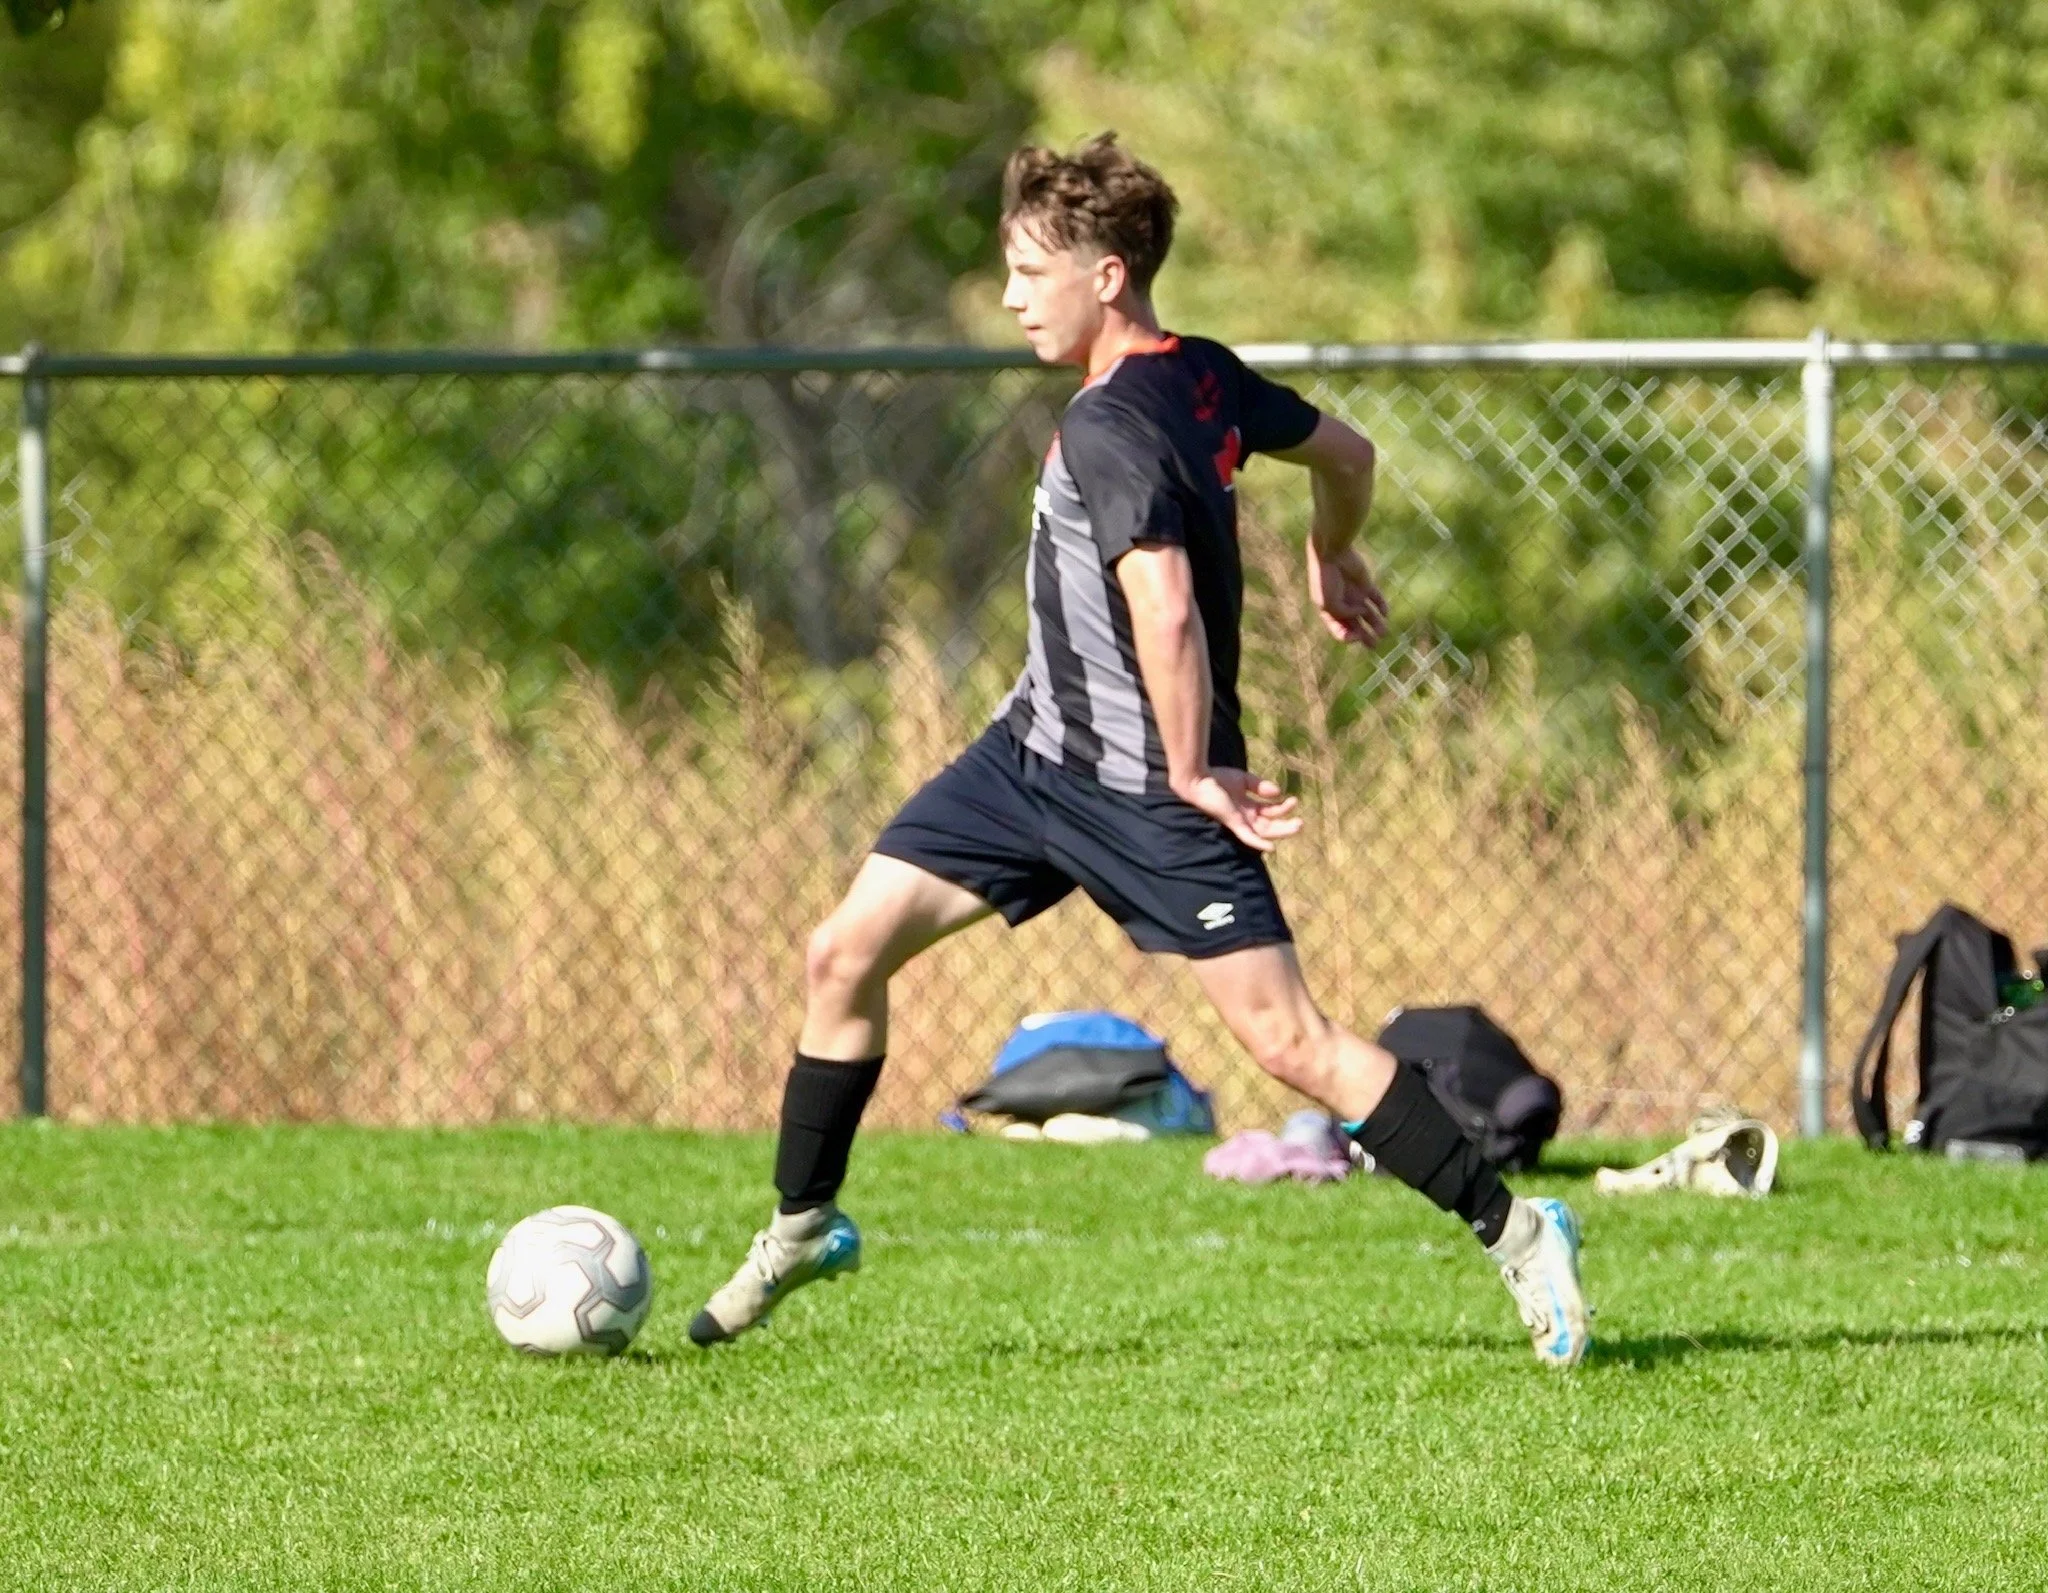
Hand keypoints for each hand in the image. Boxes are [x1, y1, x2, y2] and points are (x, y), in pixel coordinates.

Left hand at [1174, 767, 1303, 852]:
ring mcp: (1240, 821)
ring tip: (1298, 826)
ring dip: (1281, 832)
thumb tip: (1278, 792)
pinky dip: (1259, 843)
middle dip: (1287, 826)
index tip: (1294, 800)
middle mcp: (1245, 816)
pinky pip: (1247, 837)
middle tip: (1301, 823)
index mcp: (1248, 807)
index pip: (1271, 812)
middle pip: (1270, 826)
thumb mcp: (1244, 779)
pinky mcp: (1233, 823)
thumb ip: (1260, 786)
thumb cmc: (1217, 778)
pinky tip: (1271, 848)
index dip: (1283, 808)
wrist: (1198, 778)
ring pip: (1264, 832)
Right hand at [1308, 543, 1388, 645]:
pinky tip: (1385, 614)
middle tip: (1375, 645)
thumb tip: (1361, 613)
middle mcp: (1343, 606)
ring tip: (1384, 632)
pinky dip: (1382, 607)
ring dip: (1376, 625)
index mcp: (1330, 612)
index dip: (1347, 637)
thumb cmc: (1326, 579)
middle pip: (1356, 626)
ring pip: (1368, 615)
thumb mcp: (1329, 603)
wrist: (1332, 554)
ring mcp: (1355, 595)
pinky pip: (1377, 599)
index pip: (1340, 631)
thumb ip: (1344, 613)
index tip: (1355, 636)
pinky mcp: (1366, 585)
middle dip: (1365, 637)